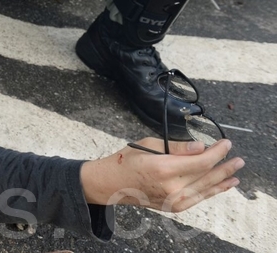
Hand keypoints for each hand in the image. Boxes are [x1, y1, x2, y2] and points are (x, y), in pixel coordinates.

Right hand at [81, 138, 243, 211]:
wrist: (113, 183)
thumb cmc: (128, 160)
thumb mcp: (149, 144)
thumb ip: (178, 148)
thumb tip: (200, 148)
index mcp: (164, 168)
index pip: (200, 161)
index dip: (217, 152)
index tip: (226, 143)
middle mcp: (171, 187)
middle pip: (206, 175)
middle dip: (224, 165)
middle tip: (238, 158)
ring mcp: (174, 200)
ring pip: (206, 188)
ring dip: (223, 179)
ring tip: (236, 172)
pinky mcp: (174, 207)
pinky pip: (199, 197)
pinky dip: (213, 190)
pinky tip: (222, 185)